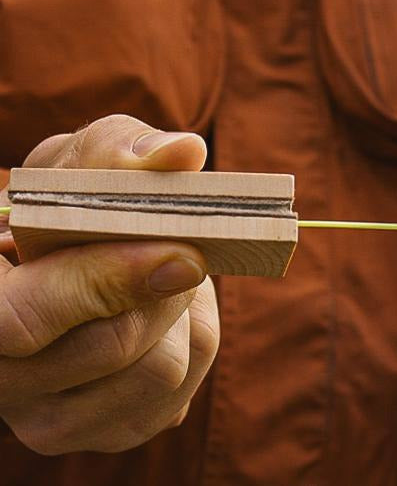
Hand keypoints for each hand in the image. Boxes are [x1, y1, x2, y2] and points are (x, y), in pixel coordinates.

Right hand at [0, 115, 219, 453]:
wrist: (67, 261)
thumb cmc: (66, 207)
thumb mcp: (77, 165)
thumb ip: (117, 151)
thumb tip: (185, 152)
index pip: (24, 319)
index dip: (105, 282)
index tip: (182, 251)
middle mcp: (6, 379)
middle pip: (113, 346)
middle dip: (166, 286)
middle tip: (184, 244)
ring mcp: (55, 418)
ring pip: (161, 372)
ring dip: (183, 312)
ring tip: (165, 277)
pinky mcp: (109, 432)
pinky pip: (181, 394)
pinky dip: (191, 341)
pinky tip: (166, 313)